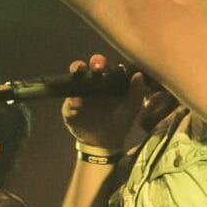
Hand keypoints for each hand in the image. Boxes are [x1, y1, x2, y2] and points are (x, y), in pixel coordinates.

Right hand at [62, 60, 177, 156]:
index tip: (104, 65)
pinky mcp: (69, 109)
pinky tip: (77, 106)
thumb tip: (138, 74)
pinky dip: (71, 104)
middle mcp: (91, 85)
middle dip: (88, 64)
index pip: (102, 66)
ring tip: (79, 75)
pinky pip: (68, 104)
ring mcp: (78, 96)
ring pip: (73, 80)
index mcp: (106, 82)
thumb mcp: (131, 109)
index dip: (101, 62)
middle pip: (86, 68)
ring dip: (75, 75)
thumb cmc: (120, 122)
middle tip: (96, 67)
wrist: (106, 144)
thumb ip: (137, 93)